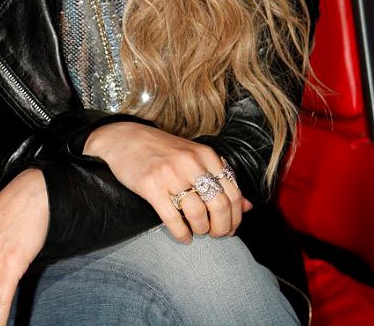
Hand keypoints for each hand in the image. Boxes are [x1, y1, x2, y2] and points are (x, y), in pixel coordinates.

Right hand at [84, 122, 251, 242]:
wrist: (125, 138)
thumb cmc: (163, 150)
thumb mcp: (195, 157)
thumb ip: (221, 179)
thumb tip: (248, 207)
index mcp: (206, 155)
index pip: (233, 192)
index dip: (236, 217)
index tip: (230, 227)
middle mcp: (191, 163)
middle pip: (220, 206)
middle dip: (222, 228)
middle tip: (216, 235)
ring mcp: (170, 174)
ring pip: (198, 215)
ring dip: (201, 230)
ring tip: (197, 231)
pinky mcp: (151, 186)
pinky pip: (173, 219)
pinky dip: (182, 234)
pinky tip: (183, 236)